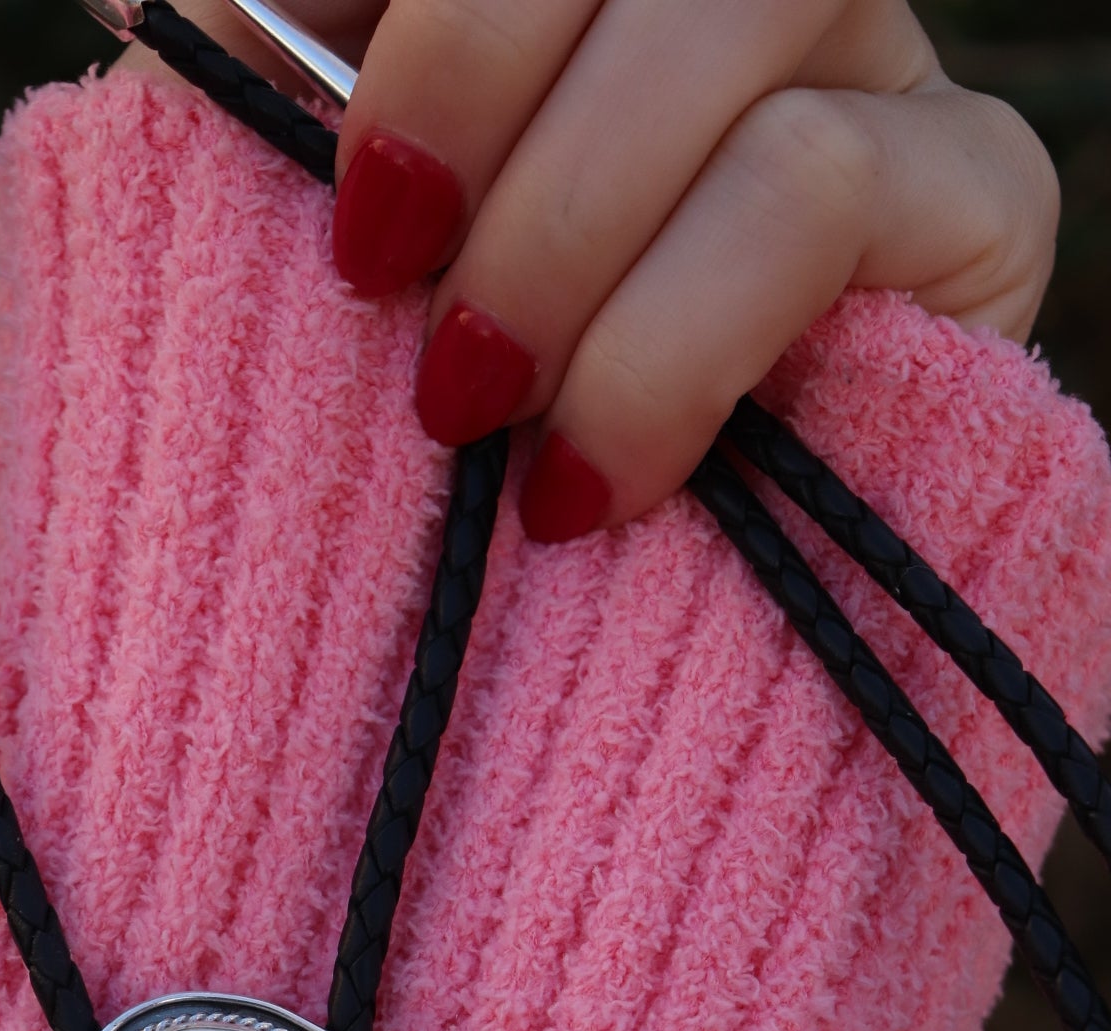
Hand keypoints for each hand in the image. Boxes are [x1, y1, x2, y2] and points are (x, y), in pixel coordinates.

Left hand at [132, 1, 1058, 541]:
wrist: (523, 771)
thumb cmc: (367, 530)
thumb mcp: (261, 312)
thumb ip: (247, 125)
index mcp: (553, 5)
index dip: (390, 0)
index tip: (287, 128)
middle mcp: (713, 8)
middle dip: (469, 70)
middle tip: (380, 268)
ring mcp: (859, 77)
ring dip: (570, 218)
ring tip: (476, 403)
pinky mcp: (966, 210)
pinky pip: (826, 179)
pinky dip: (672, 336)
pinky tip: (592, 487)